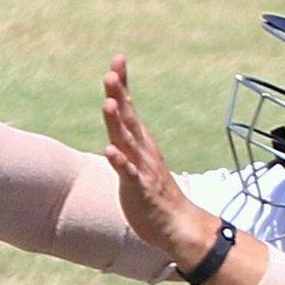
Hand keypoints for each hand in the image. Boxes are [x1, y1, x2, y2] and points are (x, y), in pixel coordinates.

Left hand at [101, 55, 218, 266]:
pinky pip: (130, 173)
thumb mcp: (136, 158)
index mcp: (140, 141)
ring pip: (127, 142)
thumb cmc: (152, 191)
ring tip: (108, 103)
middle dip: (119, 95)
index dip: (123, 84)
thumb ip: (125, 136)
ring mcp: (143, 168)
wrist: (176, 225)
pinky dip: (120, 162)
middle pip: (128, 118)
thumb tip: (118, 110)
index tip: (118, 59)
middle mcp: (142, 150)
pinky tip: (110, 151)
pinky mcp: (140, 189)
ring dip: (118, 123)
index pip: (129, 107)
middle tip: (110, 73)